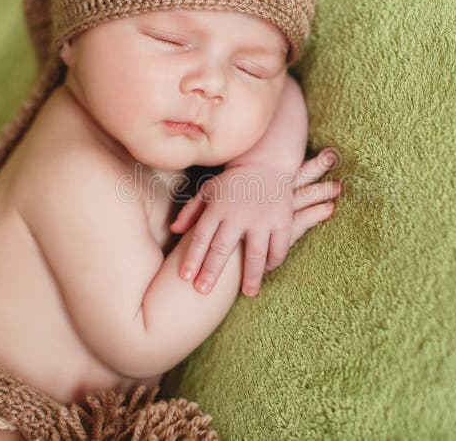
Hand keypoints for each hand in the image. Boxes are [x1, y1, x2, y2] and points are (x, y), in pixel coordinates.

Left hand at [171, 148, 340, 295]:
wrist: (266, 162)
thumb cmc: (233, 180)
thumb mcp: (208, 190)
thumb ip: (191, 211)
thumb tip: (173, 230)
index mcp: (217, 208)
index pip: (201, 237)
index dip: (192, 258)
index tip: (185, 277)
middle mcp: (238, 214)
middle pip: (222, 248)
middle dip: (212, 271)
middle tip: (203, 291)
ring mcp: (262, 218)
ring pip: (255, 253)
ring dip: (251, 276)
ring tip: (248, 293)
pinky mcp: (282, 220)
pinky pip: (279, 247)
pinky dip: (273, 261)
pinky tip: (267, 270)